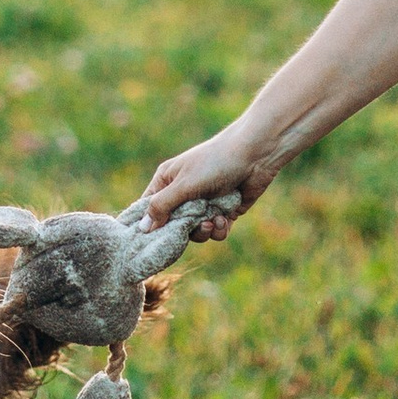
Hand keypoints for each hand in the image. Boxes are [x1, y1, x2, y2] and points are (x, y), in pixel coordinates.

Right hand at [143, 126, 271, 238]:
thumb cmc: (214, 162)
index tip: (148, 243)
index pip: (148, 208)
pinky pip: (215, 231)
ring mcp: (204, 203)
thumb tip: (142, 229)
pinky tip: (224, 217)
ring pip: (195, 232)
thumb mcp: (183, 184)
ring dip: (203, 231)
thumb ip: (161, 206)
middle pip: (172, 226)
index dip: (147, 225)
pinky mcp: (223, 211)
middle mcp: (183, 194)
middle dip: (182, 230)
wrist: (255, 155)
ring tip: (211, 220)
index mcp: (167, 181)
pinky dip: (219, 228)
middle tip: (189, 227)